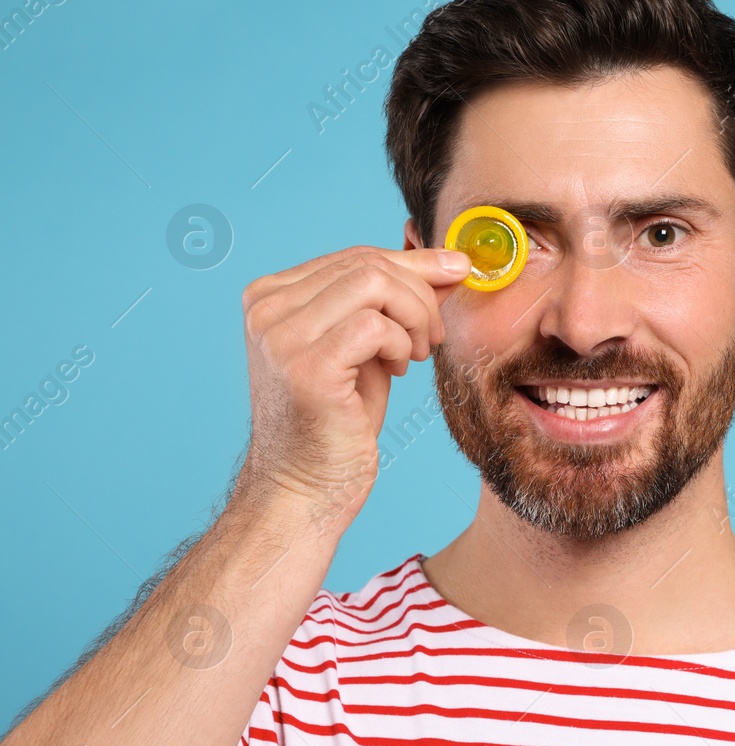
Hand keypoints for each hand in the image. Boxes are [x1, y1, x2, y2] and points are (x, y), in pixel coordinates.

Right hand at [234, 245, 469, 529]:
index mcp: (270, 296)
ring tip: (417, 354)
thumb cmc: (337, 422)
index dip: (414, 263)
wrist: (305, 489)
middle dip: (420, 293)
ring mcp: (281, 336)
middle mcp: (266, 310)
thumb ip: (395, 303)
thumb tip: (448, 263)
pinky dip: (402, 342)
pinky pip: (376, 325)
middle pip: (367, 264)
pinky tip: (399, 369)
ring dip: (415, 316)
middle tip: (433, 337)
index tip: (458, 270)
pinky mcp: (305, 367)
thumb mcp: (370, 347)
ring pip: (374, 284)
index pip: (354, 256)